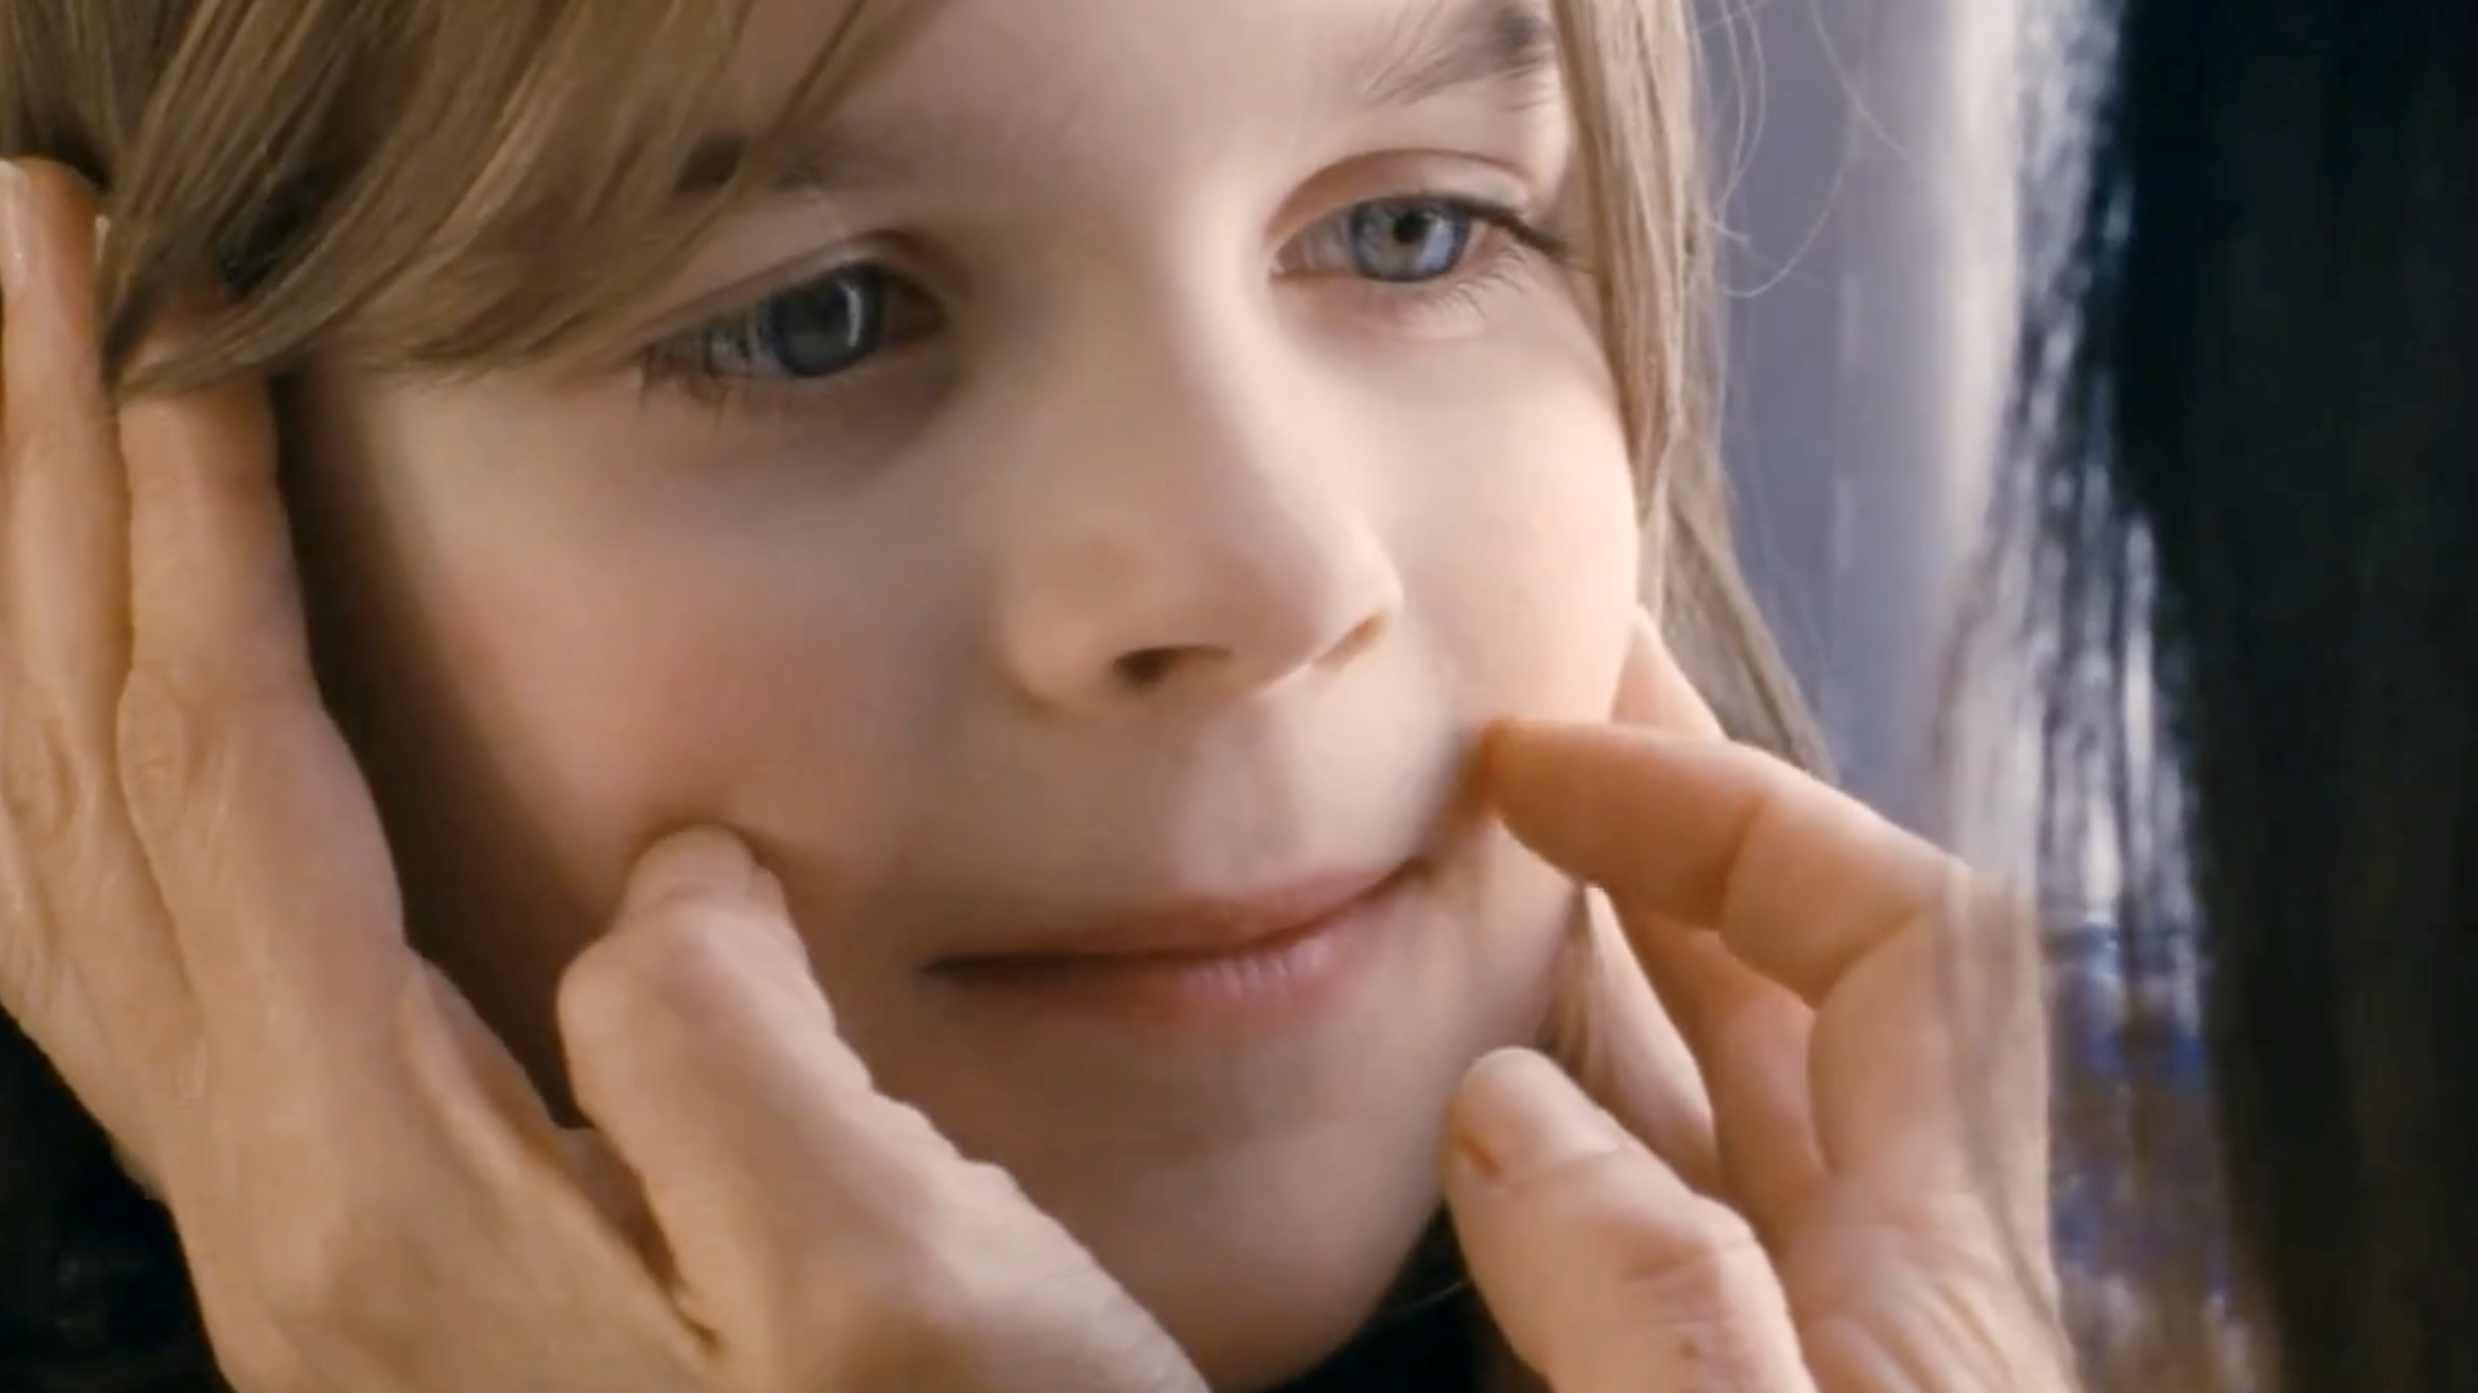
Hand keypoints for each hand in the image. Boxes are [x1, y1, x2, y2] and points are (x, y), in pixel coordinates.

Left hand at [0, 160, 1205, 1392]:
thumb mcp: (902, 1313)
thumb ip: (745, 1068)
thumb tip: (663, 868)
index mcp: (392, 1193)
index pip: (227, 784)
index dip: (190, 536)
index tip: (182, 329)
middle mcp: (279, 1207)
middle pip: (79, 790)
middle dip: (35, 498)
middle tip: (15, 255)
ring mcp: (282, 1230)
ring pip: (63, 863)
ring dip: (26, 608)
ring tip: (16, 404)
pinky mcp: (330, 1229)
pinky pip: (110, 956)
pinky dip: (66, 774)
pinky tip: (71, 702)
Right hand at [1441, 613, 2070, 1392]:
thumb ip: (1651, 1285)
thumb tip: (1500, 1099)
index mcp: (1940, 1273)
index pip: (1897, 935)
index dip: (1725, 804)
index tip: (1533, 759)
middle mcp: (1900, 1292)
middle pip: (1805, 995)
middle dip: (1670, 837)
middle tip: (1528, 718)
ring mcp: (1821, 1360)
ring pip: (1721, 1121)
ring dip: (1614, 982)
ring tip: (1484, 877)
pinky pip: (1658, 1236)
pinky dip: (1580, 1143)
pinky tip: (1475, 1129)